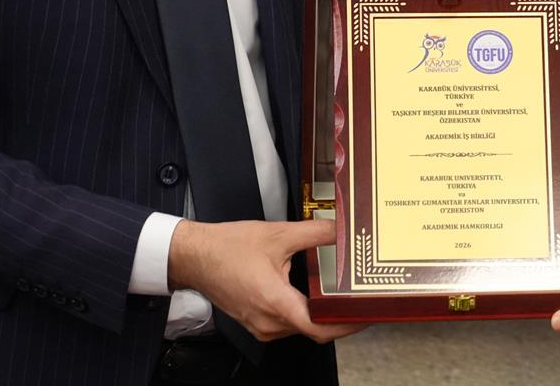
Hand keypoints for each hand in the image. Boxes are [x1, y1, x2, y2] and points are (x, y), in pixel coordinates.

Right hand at [166, 218, 363, 343]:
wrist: (194, 256)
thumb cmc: (226, 248)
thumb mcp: (278, 234)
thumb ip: (315, 233)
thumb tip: (341, 230)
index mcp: (274, 302)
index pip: (320, 328)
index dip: (347, 325)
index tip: (365, 315)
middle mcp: (267, 322)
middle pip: (314, 329)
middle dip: (339, 317)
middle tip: (361, 301)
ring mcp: (260, 326)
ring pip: (301, 328)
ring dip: (320, 315)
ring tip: (341, 297)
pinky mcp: (256, 322)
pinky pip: (287, 324)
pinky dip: (304, 313)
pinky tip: (314, 296)